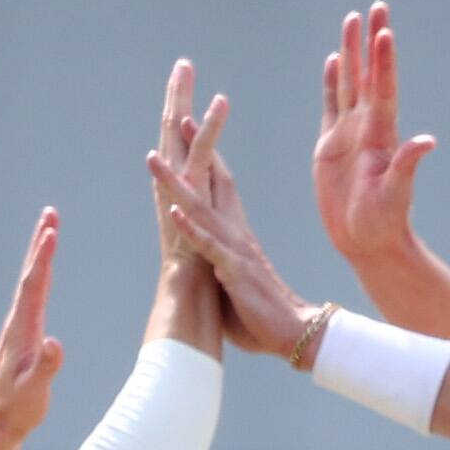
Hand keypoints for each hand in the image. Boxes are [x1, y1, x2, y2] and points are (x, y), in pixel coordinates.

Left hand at [0, 210, 67, 446]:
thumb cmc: (18, 408)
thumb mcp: (35, 391)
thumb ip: (46, 367)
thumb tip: (56, 344)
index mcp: (22, 329)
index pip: (34, 286)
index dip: (43, 258)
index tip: (51, 231)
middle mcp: (18, 322)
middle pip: (31, 274)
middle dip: (41, 243)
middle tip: (50, 213)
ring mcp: (19, 327)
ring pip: (31, 282)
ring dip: (40, 255)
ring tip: (50, 231)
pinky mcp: (23, 335)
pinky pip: (34, 295)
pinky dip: (41, 276)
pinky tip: (45, 272)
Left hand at [147, 98, 314, 358]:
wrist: (297, 333)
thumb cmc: (265, 313)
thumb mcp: (236, 283)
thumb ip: (220, 266)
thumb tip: (206, 265)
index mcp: (237, 234)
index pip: (222, 185)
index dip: (207, 154)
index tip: (191, 125)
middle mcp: (236, 233)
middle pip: (213, 183)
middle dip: (195, 150)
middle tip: (179, 116)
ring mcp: (234, 250)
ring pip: (201, 208)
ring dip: (175, 184)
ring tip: (152, 159)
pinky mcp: (234, 271)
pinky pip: (209, 246)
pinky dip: (191, 229)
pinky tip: (174, 212)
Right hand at [315, 2, 437, 272]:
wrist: (366, 242)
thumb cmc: (383, 222)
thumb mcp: (397, 194)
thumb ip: (407, 166)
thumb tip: (427, 142)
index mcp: (381, 134)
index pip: (383, 87)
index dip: (383, 59)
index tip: (385, 29)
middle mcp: (367, 127)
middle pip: (367, 74)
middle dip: (369, 41)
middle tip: (376, 7)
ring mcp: (348, 133)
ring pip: (348, 83)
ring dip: (350, 53)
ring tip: (351, 21)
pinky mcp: (329, 145)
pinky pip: (330, 104)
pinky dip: (331, 81)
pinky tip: (332, 62)